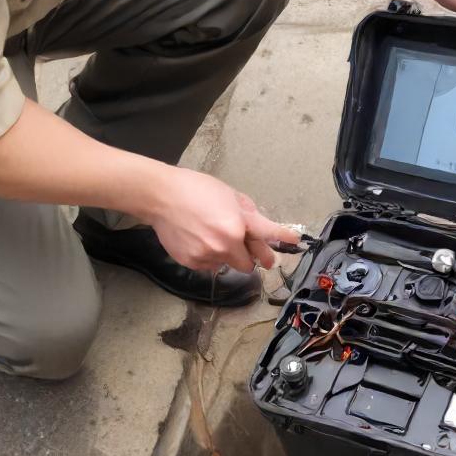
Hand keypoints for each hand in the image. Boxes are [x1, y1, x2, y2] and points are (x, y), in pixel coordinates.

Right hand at [149, 167, 299, 271]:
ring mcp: (207, 256)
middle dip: (249, 255)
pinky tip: (199, 239)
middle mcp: (225, 245)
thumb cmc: (196, 189)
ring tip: (210, 234)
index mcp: (237, 225)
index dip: (283, 237)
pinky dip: (210, 257)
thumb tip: (259, 229)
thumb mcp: (229, 195)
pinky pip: (210, 266)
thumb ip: (248, 214)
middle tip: (245, 246)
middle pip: (249, 264)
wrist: (161, 197)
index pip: (267, 234)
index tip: (295, 240)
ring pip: (228, 265)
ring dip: (227, 255)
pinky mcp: (192, 263)